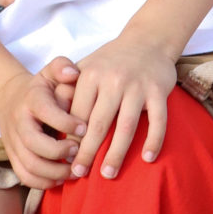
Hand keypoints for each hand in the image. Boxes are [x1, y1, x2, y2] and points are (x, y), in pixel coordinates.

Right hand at [0, 65, 75, 191]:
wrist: (10, 100)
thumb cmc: (41, 88)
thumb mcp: (50, 72)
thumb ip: (62, 67)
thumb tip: (72, 73)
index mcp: (31, 100)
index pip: (45, 111)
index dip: (66, 122)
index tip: (85, 128)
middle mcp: (19, 122)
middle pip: (33, 143)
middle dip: (59, 152)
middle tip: (79, 152)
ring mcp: (13, 142)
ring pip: (30, 165)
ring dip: (55, 172)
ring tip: (75, 169)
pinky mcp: (13, 157)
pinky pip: (25, 177)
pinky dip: (44, 183)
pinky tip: (63, 178)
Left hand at [68, 29, 174, 181]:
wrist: (148, 40)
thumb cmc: (111, 60)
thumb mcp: (87, 67)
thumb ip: (70, 91)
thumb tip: (54, 125)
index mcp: (91, 76)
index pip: (77, 114)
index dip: (71, 138)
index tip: (65, 158)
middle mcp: (113, 80)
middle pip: (98, 124)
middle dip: (87, 152)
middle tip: (79, 173)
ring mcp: (137, 86)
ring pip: (126, 126)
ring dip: (116, 153)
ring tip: (108, 174)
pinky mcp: (159, 91)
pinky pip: (158, 121)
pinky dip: (153, 140)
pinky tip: (147, 158)